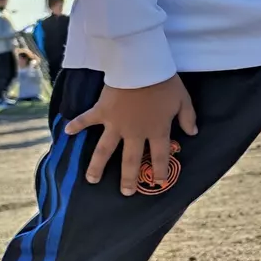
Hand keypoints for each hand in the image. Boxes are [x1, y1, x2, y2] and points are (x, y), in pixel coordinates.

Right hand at [67, 75, 196, 195]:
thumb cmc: (165, 83)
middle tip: (125, 193)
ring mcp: (115, 124)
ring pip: (104, 150)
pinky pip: (86, 120)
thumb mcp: (183, 100)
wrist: (141, 67)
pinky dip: (76, 125)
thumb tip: (193, 133)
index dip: (161, 170)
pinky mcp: (101, 111)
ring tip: (91, 180)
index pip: (159, 156)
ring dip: (97, 166)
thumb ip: (188, 118)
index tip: (160, 183)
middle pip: (130, 160)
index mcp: (156, 130)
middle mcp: (134, 132)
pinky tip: (66, 133)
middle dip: (128, 178)